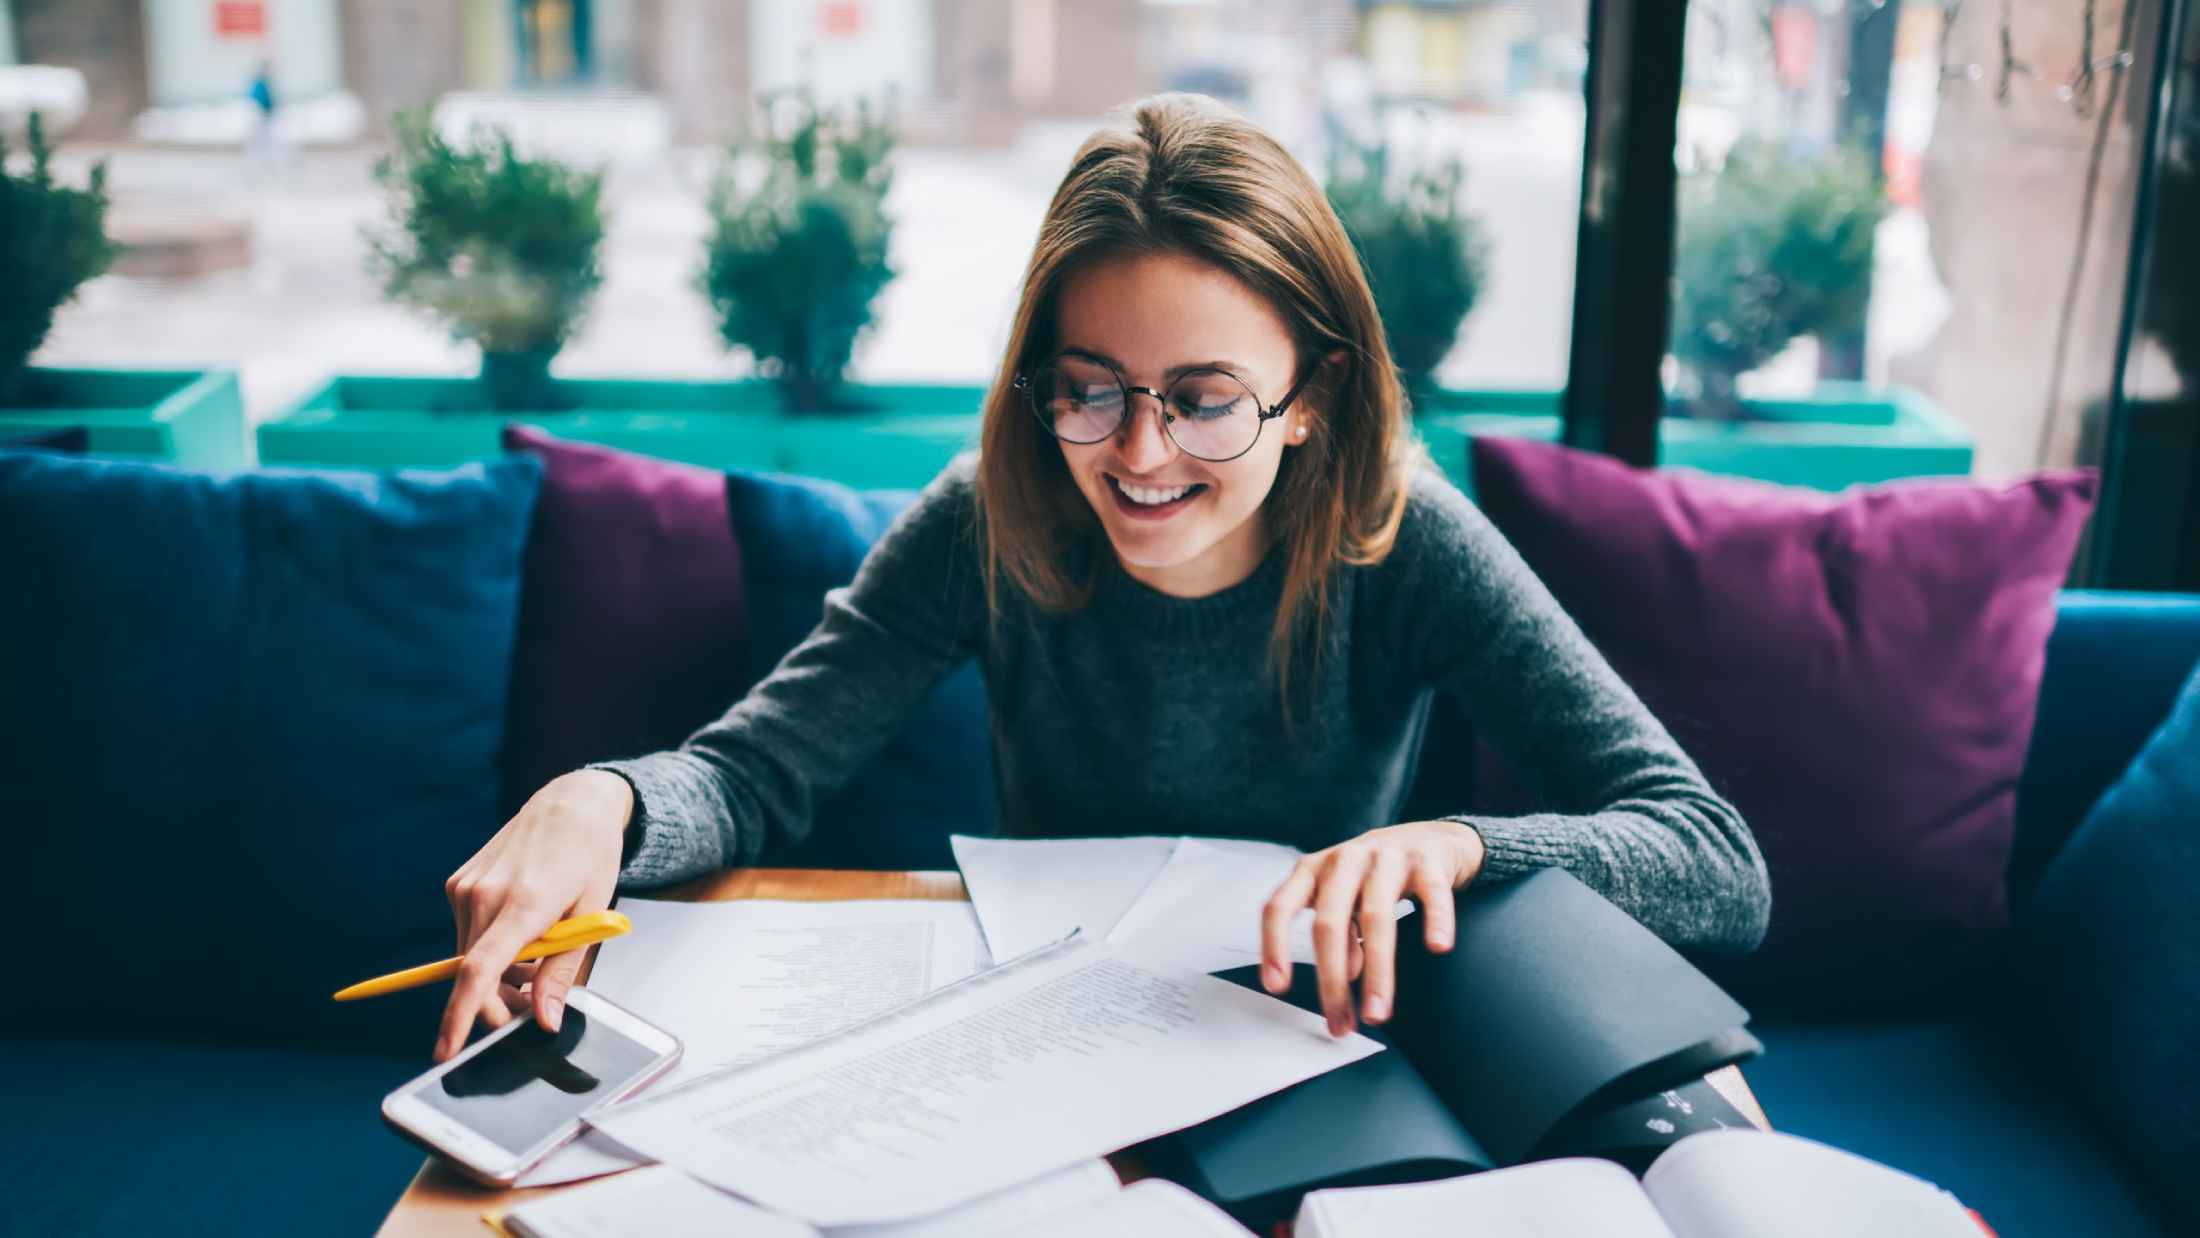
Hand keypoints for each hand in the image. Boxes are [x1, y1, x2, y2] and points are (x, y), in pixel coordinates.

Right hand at [434, 769, 633, 1060]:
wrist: (571, 804)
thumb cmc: (590, 856)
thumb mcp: (591, 917)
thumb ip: (563, 972)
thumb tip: (545, 1020)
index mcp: (523, 903)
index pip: (480, 971)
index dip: (461, 1016)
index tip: (445, 1051)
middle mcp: (484, 894)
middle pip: (475, 976)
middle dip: (500, 1002)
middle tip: (534, 1008)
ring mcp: (466, 887)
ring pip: (471, 958)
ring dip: (498, 974)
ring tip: (537, 959)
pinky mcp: (458, 884)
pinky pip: (468, 934)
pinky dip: (491, 947)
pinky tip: (520, 932)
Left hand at [1259, 821, 1485, 1037]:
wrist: (1430, 837)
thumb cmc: (1376, 874)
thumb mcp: (1347, 901)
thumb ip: (1340, 937)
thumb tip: (1341, 978)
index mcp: (1314, 870)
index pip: (1280, 906)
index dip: (1273, 946)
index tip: (1276, 986)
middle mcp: (1345, 860)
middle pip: (1329, 923)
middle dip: (1332, 979)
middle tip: (1341, 1021)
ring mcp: (1386, 857)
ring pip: (1376, 917)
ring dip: (1377, 972)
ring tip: (1379, 1010)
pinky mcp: (1427, 860)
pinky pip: (1431, 893)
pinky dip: (1435, 920)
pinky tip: (1436, 946)